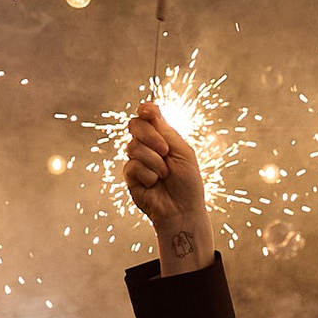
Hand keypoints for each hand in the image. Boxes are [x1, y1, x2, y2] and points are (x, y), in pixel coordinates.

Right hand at [124, 101, 212, 265]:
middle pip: (135, 125)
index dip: (146, 110)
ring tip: (164, 175)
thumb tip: (148, 107)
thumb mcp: (182, 152)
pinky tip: (154, 184)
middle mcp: (147, 145)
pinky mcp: (130, 175)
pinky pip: (132, 166)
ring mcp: (137, 159)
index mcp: (162, 137)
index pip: (148, 116)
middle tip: (165, 151)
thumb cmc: (187, 181)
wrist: (182, 209)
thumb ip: (165, 131)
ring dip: (154, 162)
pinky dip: (148, 175)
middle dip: (150, 136)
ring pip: (134, 146)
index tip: (147, 110)